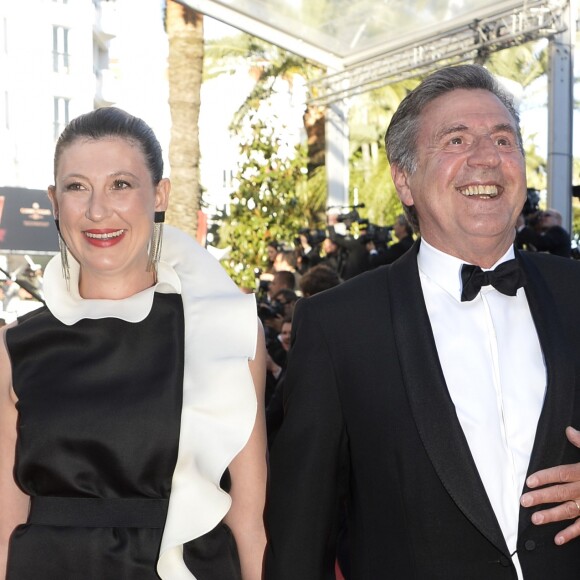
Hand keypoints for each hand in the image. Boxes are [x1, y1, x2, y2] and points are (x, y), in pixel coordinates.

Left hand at [520, 426, 579, 544]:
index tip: (529, 481)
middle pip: (561, 493)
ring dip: (552, 516)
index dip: (545, 477)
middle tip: (524, 501)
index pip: (562, 474)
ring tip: (535, 519)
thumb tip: (568, 430)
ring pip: (569, 510)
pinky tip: (557, 539)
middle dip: (542, 497)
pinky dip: (571, 534)